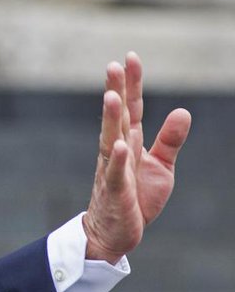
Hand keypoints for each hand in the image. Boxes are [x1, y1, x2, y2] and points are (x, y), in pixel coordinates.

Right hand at [82, 53, 190, 263]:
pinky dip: (117, 161)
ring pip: (110, 141)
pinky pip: (115, 175)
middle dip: (115, 92)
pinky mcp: (115, 193)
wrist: (114, 233)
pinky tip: (120, 145)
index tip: (129, 58)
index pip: (131, 109)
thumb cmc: (136, 199)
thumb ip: (170, 140)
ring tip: (111, 96)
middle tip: (112, 66)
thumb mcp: (161, 167)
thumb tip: (182, 111)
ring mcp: (113, 171)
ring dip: (110, 119)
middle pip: (117, 118)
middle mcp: (117, 152)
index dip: (131, 84)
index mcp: (129, 143)